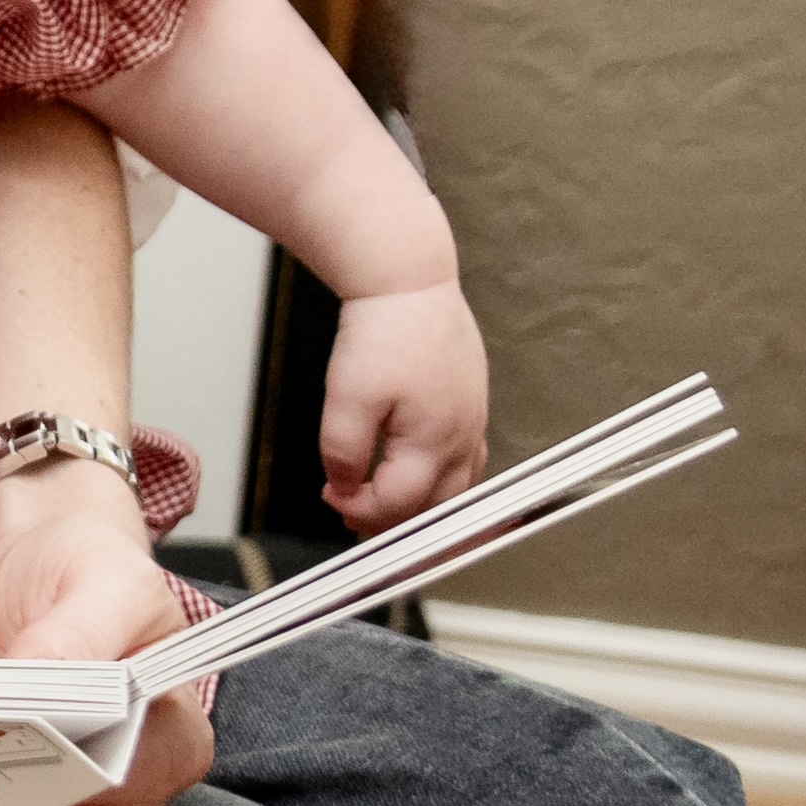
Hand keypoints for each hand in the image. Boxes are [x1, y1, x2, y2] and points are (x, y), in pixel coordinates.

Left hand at [320, 281, 487, 527]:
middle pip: (437, 507)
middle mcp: (464, 439)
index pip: (402, 506)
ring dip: (420, 505)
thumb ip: (343, 452)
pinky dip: (440, 478)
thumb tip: (345, 489)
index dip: (361, 511)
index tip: (331, 499)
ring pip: (457, 488)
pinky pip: (465, 459)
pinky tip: (417, 474)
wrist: (410, 283)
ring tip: (380, 507)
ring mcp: (473, 422)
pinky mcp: (472, 404)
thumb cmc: (383, 333)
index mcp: (436, 443)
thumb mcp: (347, 398)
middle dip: (395, 521)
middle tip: (355, 521)